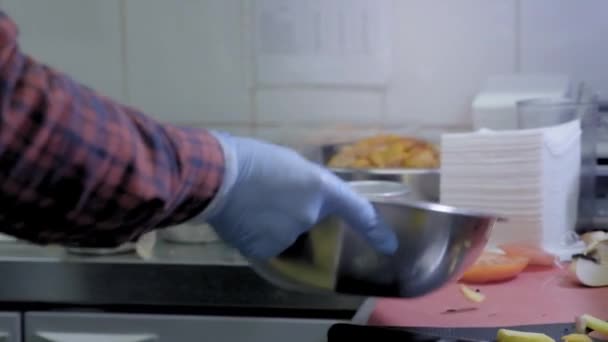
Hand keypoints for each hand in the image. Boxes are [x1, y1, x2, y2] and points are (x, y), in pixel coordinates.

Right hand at [201, 133, 397, 259]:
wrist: (216, 175)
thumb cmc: (250, 157)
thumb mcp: (289, 162)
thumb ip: (306, 183)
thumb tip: (303, 197)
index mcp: (320, 187)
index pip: (357, 210)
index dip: (375, 230)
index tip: (389, 245)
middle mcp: (311, 214)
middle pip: (312, 220)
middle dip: (297, 210)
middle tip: (270, 192)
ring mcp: (289, 234)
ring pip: (288, 233)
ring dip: (276, 223)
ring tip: (252, 204)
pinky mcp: (266, 249)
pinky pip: (269, 244)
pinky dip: (259, 234)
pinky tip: (244, 218)